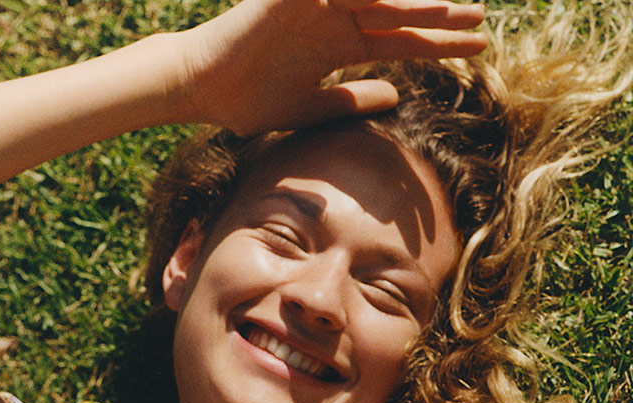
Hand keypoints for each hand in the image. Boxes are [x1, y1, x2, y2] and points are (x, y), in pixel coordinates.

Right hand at [176, 0, 486, 133]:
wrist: (203, 88)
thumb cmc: (249, 101)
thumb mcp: (312, 109)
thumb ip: (354, 100)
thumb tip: (398, 95)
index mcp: (339, 45)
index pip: (399, 41)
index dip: (438, 45)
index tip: (476, 50)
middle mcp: (334, 18)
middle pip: (398, 14)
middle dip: (440, 17)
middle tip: (482, 18)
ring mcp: (316, 4)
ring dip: (414, 2)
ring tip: (454, 7)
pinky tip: (402, 1)